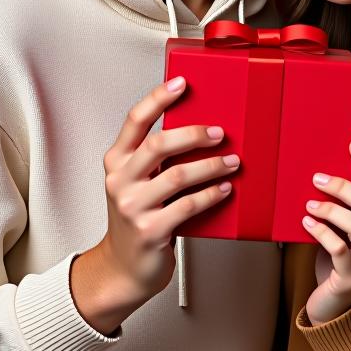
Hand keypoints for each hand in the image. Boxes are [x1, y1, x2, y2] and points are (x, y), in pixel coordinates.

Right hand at [70, 75, 237, 332]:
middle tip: (220, 133)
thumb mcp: (138, 182)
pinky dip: (211, 194)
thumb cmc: (138, 218)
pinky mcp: (151, 231)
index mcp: (117, 161)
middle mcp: (121, 180)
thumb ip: (156, 158)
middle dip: (194, 134)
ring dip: (211, 166)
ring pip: (178, 176)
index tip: (182, 82)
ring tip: (233, 162)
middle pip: (158, 145)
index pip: (135, 120)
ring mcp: (133, 207)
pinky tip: (225, 189)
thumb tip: (199, 128)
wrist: (124, 268)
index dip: (158, 98)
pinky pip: (188, 206)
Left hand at [302, 139, 350, 325]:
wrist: (337, 305)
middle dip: (343, 187)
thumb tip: (324, 172)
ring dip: (330, 210)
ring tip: (310, 204)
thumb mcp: (347, 231)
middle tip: (317, 179)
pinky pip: (339, 249)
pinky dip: (321, 232)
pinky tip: (307, 223)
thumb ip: (347, 208)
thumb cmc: (339, 259)